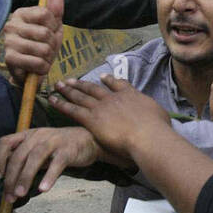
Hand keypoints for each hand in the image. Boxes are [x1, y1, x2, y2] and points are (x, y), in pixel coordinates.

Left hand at [0, 125, 96, 200]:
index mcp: (27, 135)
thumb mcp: (33, 149)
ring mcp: (54, 141)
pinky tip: (43, 189)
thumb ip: (13, 156)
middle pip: (19, 155)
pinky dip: (49, 176)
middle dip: (11, 177)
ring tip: (21, 194)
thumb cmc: (57, 147)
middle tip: (9, 196)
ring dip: (26, 177)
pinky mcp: (68, 150)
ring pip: (35, 158)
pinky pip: (57, 164)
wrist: (87, 140)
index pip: (5, 141)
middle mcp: (38, 135)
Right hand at [3, 0, 63, 85]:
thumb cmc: (42, 45)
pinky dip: (43, 68)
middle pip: (45, 33)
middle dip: (52, 45)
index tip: (50, 32)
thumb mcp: (53, 27)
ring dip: (48, 58)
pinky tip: (36, 67)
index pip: (46, 14)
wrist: (31, 70)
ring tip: (41, 58)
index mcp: (21, 13)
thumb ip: (55, 10)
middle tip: (46, 49)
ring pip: (43, 49)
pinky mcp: (10, 59)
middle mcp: (11, 25)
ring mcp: (9, 42)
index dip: (54, 26)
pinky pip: (37, 62)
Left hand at [52, 75, 170, 162]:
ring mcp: (101, 107)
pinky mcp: (91, 119)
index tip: (102, 77)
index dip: (109, 80)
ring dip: (68, 90)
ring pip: (81, 96)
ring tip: (59, 85)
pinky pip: (72, 109)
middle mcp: (114, 98)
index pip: (118, 84)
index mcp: (130, 95)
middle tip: (72, 79)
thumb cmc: (157, 129)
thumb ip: (153, 113)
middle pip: (94, 88)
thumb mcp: (159, 114)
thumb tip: (157, 117)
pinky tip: (53, 100)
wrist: (147, 135)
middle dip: (82, 84)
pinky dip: (61, 103)